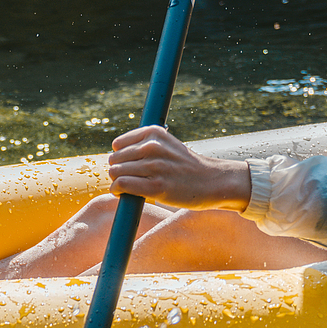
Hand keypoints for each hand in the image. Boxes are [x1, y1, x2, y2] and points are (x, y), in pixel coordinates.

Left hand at [107, 125, 251, 211]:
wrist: (212, 181)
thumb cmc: (185, 166)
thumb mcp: (167, 144)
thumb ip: (144, 144)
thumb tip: (114, 152)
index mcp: (154, 133)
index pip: (118, 145)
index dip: (121, 157)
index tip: (131, 166)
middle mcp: (153, 146)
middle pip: (114, 160)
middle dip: (118, 171)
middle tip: (132, 179)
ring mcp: (155, 166)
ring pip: (116, 172)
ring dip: (117, 183)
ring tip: (129, 187)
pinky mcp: (156, 186)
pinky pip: (122, 185)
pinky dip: (118, 191)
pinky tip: (124, 194)